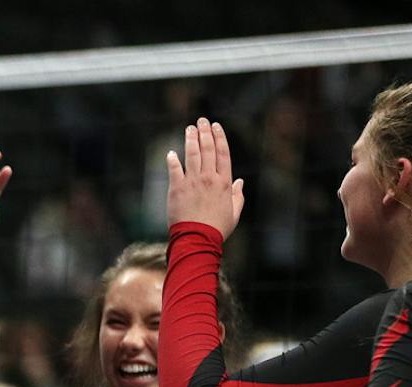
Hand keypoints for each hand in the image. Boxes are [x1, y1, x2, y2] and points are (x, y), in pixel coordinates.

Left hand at [165, 117, 245, 239]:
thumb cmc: (217, 229)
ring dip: (191, 139)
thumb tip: (240, 182)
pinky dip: (172, 160)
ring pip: (192, 155)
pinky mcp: (176, 189)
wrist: (197, 239)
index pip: (223, 153)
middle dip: (205, 132)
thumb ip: (237, 196)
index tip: (216, 126)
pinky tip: (171, 152)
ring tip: (189, 128)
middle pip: (208, 149)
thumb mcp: (234, 213)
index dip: (219, 137)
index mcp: (224, 182)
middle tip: (201, 121)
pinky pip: (174, 169)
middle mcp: (209, 178)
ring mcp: (192, 182)